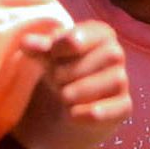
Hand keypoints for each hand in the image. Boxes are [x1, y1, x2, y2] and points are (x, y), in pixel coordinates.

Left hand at [8, 17, 131, 148]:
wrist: (67, 106)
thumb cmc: (60, 71)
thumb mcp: (47, 58)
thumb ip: (38, 48)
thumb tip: (26, 42)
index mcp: (100, 34)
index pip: (85, 36)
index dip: (64, 46)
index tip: (52, 55)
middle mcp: (115, 54)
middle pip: (106, 56)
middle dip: (72, 71)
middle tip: (56, 80)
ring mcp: (121, 81)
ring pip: (114, 80)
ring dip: (81, 91)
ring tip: (64, 97)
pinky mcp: (123, 107)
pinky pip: (117, 108)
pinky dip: (92, 113)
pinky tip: (72, 114)